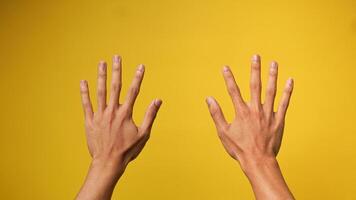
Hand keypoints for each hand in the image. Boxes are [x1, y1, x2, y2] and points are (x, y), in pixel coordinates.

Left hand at [77, 55, 161, 199]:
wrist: (109, 162)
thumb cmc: (127, 150)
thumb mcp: (144, 134)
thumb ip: (150, 115)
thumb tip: (158, 101)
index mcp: (126, 113)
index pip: (133, 91)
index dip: (138, 77)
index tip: (141, 66)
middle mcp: (112, 111)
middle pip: (115, 86)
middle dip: (117, 70)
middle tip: (116, 57)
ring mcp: (100, 115)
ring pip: (100, 92)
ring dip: (101, 76)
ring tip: (101, 63)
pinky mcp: (90, 121)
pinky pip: (86, 104)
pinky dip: (84, 93)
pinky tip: (83, 82)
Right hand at [206, 54, 293, 198]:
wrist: (258, 161)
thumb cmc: (239, 148)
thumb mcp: (223, 132)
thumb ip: (216, 114)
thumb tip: (209, 99)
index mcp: (241, 112)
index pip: (233, 91)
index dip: (228, 78)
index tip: (225, 67)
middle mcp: (255, 110)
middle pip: (255, 85)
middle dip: (255, 69)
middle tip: (256, 56)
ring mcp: (268, 114)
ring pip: (271, 91)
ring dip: (272, 76)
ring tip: (273, 63)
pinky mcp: (279, 120)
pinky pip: (285, 103)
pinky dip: (288, 92)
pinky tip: (290, 80)